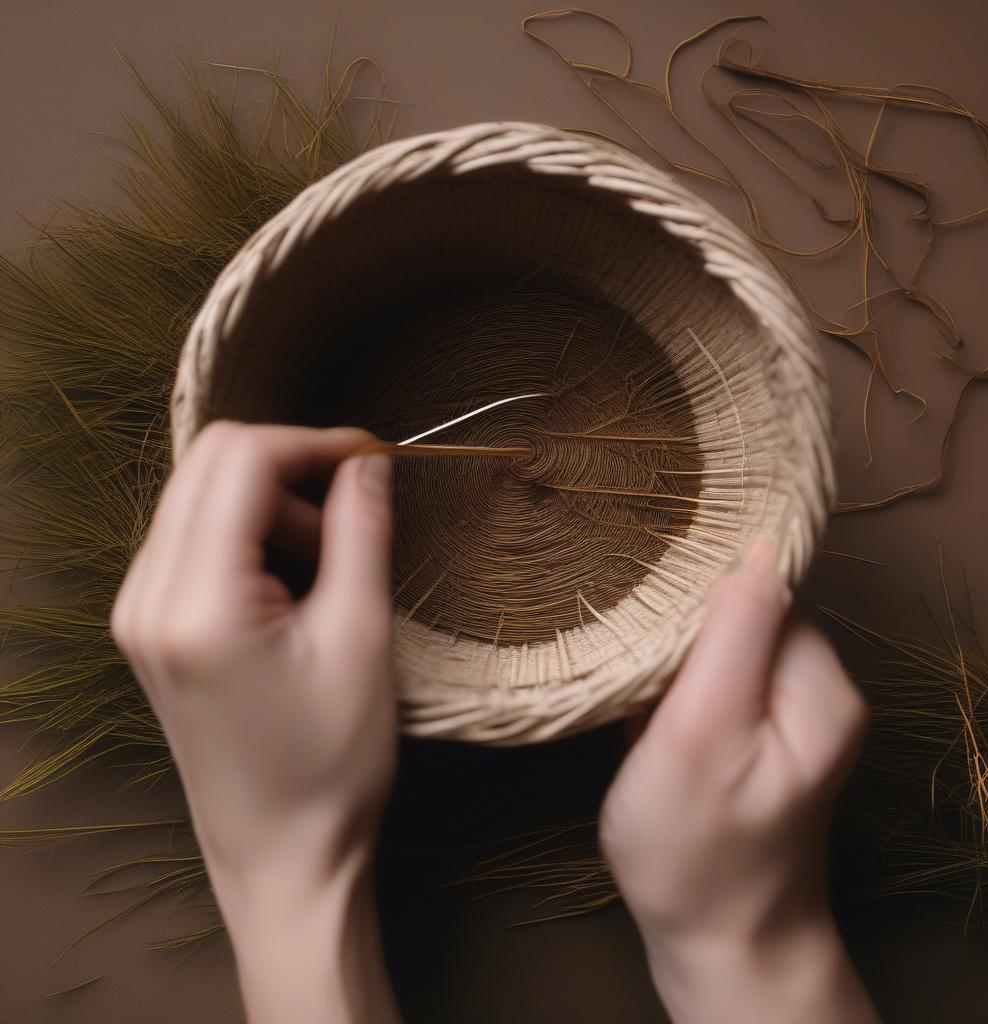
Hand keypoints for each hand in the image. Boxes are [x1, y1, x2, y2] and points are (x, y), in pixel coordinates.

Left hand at [111, 421, 400, 1023]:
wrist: (282, 854)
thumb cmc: (330, 765)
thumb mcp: (362, 639)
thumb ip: (361, 532)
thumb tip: (369, 464)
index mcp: (195, 602)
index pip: (241, 461)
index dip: (314, 443)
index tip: (373, 459)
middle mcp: (146, 597)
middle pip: (211, 464)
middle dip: (292, 469)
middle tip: (354, 511)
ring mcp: (138, 613)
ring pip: (202, 496)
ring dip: (273, 505)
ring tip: (328, 567)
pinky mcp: (150, 627)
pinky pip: (195, 539)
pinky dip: (250, 536)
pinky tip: (293, 582)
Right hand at [600, 538, 876, 1023]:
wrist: (719, 941)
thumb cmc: (696, 848)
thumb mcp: (702, 734)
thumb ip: (732, 634)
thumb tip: (756, 544)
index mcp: (821, 684)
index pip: (757, 591)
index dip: (695, 607)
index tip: (651, 642)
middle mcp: (821, 688)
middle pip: (740, 614)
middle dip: (681, 638)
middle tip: (645, 693)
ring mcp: (795, 712)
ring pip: (720, 644)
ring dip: (675, 666)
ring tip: (647, 712)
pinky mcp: (766, 731)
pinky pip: (717, 678)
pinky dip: (680, 692)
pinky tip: (659, 725)